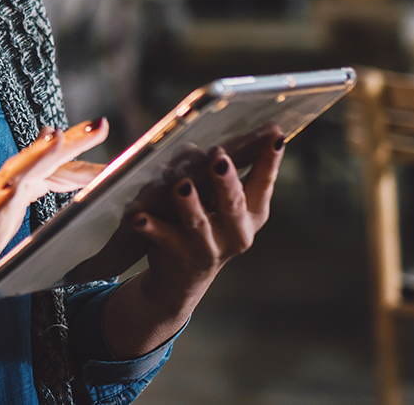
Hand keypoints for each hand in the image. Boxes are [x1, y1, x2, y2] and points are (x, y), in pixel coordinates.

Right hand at [0, 119, 109, 341]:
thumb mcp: (14, 209)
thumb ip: (36, 187)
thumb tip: (63, 176)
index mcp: (19, 182)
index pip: (53, 161)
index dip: (77, 145)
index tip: (102, 127)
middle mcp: (6, 184)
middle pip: (41, 158)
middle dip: (70, 140)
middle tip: (100, 125)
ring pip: (18, 172)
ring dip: (37, 155)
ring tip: (56, 138)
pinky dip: (3, 196)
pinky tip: (13, 189)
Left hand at [130, 127, 284, 307]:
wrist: (179, 280)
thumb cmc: (206, 225)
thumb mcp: (223, 201)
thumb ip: (228, 172)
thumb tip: (231, 136)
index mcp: (252, 214)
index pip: (263, 183)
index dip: (269, 160)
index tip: (275, 134)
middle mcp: (236, 233)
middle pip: (233, 204)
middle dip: (226, 180)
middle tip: (219, 156)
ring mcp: (207, 248)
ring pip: (199, 223)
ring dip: (190, 204)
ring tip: (181, 186)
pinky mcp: (178, 256)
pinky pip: (162, 239)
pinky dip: (151, 227)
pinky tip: (138, 217)